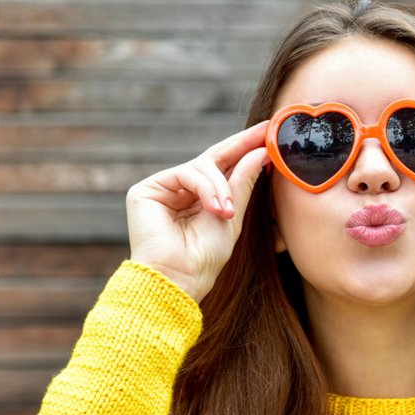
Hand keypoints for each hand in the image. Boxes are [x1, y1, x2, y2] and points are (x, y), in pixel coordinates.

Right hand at [125, 120, 270, 302]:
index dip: (245, 149)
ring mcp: (163, 188)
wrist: (180, 280)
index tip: (269, 134)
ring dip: (220, 186)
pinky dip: (204, 188)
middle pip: (212, 158)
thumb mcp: (233, 217)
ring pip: (201, 166)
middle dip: (240, 145)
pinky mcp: (146, 190)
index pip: (224, 167)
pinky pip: (185, 173)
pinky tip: (214, 208)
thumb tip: (261, 151)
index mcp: (200, 199)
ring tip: (226, 212)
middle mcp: (181, 190)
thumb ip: (243, 183)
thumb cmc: (205, 258)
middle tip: (264, 134)